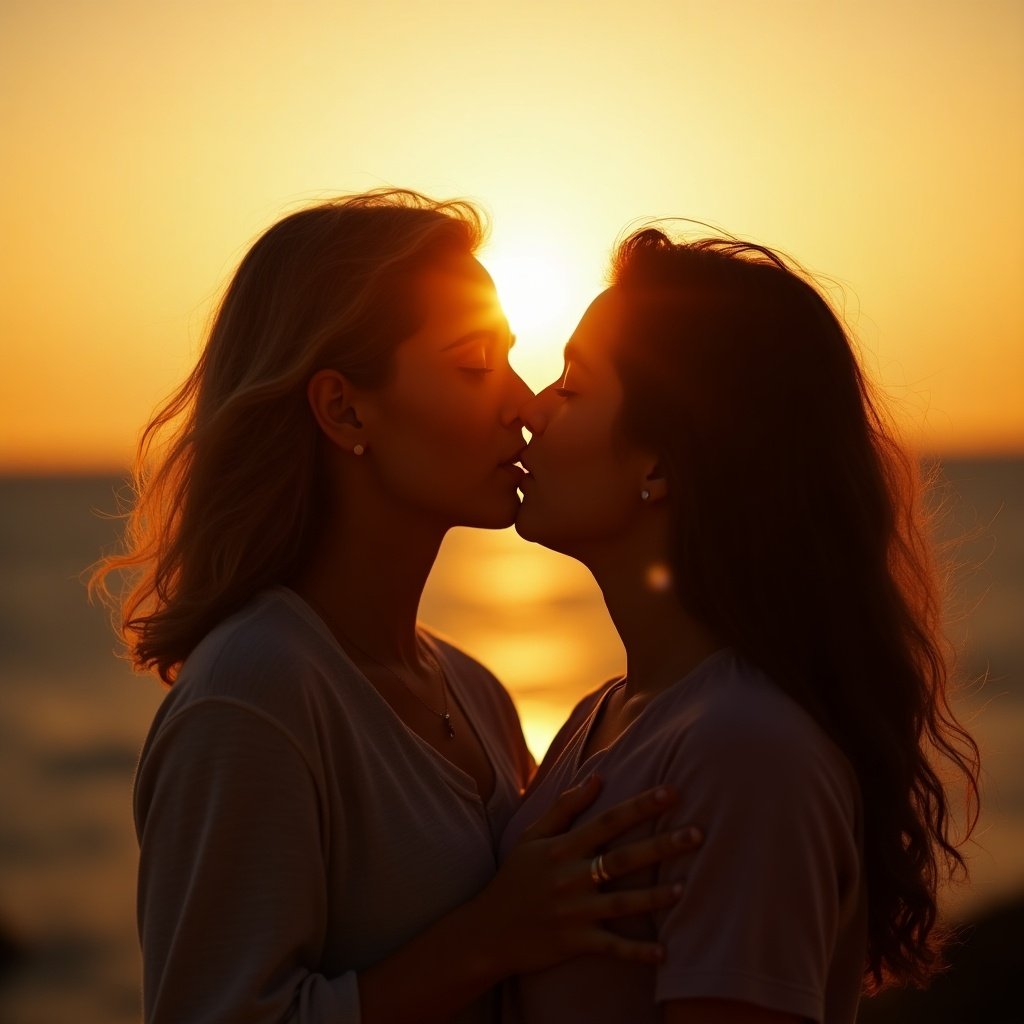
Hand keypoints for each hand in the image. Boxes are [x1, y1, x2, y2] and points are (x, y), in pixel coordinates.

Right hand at [472, 776, 701, 974]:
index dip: (640, 806)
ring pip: (623, 902)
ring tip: (686, 888)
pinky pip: (612, 947)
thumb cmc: (514, 879)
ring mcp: (574, 911)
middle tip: (697, 834)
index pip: (608, 821)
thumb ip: (565, 807)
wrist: (487, 931)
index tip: (671, 792)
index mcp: (563, 848)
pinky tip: (665, 953)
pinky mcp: (575, 942)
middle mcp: (571, 877)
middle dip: (662, 845)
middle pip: (623, 858)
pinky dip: (637, 951)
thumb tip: (598, 777)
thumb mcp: (531, 837)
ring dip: (656, 897)